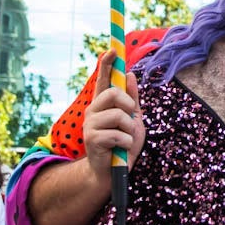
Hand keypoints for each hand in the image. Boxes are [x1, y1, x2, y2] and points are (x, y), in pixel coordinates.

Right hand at [83, 50, 145, 188]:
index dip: (107, 64)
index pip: (103, 79)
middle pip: (113, 93)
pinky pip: (119, 134)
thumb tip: (129, 74)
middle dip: (129, 105)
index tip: (113, 50)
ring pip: (119, 115)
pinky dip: (127, 143)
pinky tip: (121, 149)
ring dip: (130, 130)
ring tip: (126, 139)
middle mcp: (93, 110)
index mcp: (103, 104)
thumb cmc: (123, 145)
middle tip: (131, 118)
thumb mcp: (133, 120)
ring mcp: (91, 124)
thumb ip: (132, 99)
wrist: (111, 174)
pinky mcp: (92, 139)